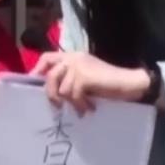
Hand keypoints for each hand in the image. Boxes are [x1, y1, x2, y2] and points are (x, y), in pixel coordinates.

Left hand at [31, 51, 152, 113]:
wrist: (130, 84)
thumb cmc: (110, 84)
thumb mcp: (87, 79)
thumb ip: (71, 79)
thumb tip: (52, 93)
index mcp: (74, 56)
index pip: (47, 58)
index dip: (38, 70)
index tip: (35, 84)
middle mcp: (74, 58)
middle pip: (50, 76)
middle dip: (52, 94)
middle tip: (58, 107)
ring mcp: (78, 66)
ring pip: (61, 89)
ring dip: (72, 103)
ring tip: (84, 107)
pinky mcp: (83, 77)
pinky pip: (72, 95)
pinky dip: (80, 105)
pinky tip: (90, 108)